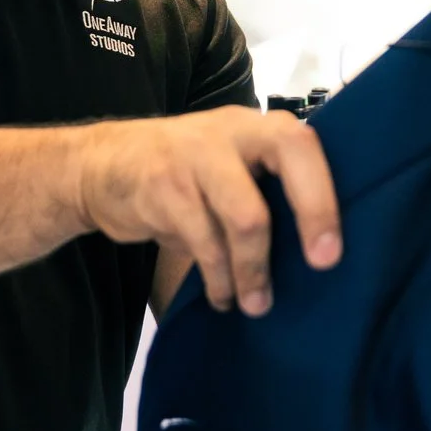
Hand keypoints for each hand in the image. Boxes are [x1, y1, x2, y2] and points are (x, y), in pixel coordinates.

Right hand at [72, 106, 342, 314]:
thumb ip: (264, 188)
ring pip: (243, 217)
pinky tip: (221, 296)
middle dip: (309, 214)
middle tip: (319, 266)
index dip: (322, 196)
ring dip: (252, 272)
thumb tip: (314, 248)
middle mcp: (228, 132)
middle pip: (282, 160)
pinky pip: (203, 242)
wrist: (99, 165)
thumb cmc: (181, 170)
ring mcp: (192, 156)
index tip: (331, 252)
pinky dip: (218, 280)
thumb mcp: (226, 163)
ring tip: (256, 304)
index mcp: (254, 126)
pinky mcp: (162, 187)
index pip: (301, 144)